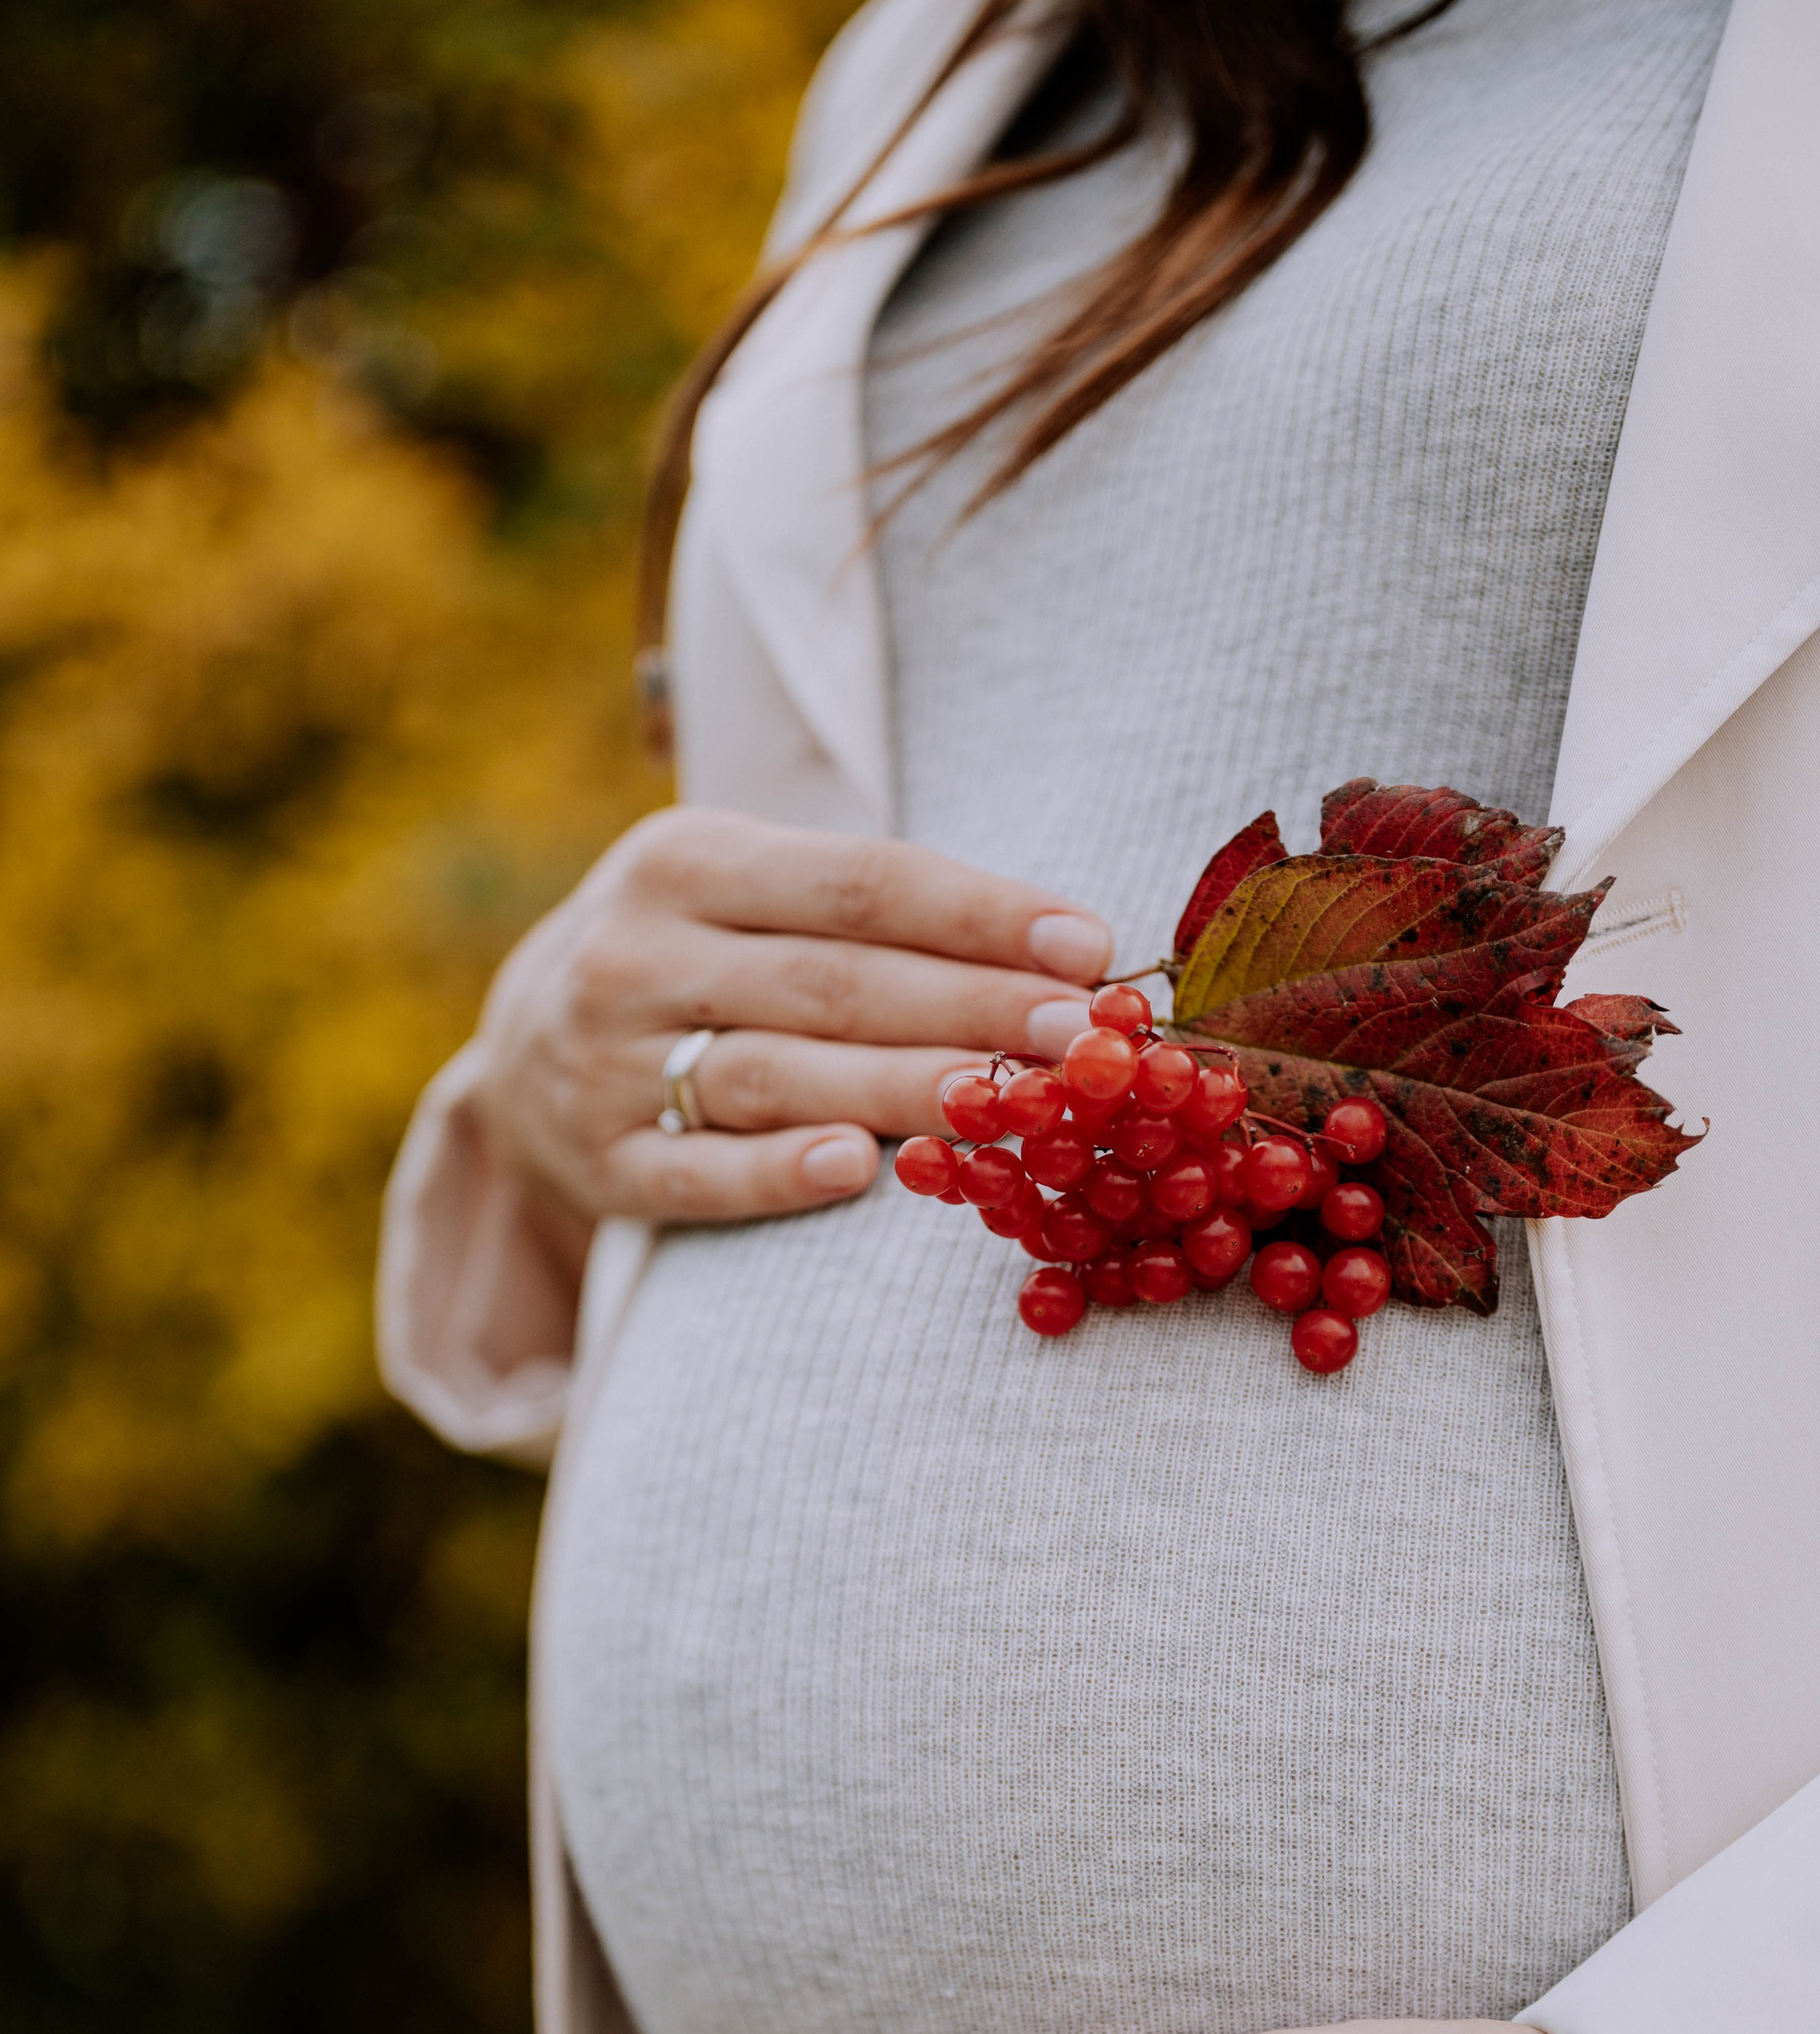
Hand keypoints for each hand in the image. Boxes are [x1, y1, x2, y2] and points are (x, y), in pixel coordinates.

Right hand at [471, 806, 1109, 1262]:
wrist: (518, 1053)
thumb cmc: (691, 958)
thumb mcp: (742, 890)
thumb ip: (865, 909)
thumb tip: (1056, 952)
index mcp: (683, 860)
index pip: (858, 882)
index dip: (979, 914)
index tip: (1088, 947)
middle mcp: (635, 954)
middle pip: (833, 981)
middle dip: (970, 1007)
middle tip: (1079, 1038)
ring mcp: (608, 1063)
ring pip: (777, 1074)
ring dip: (904, 1088)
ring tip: (1011, 1103)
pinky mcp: (603, 1163)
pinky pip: (701, 1174)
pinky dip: (778, 1173)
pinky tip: (858, 1169)